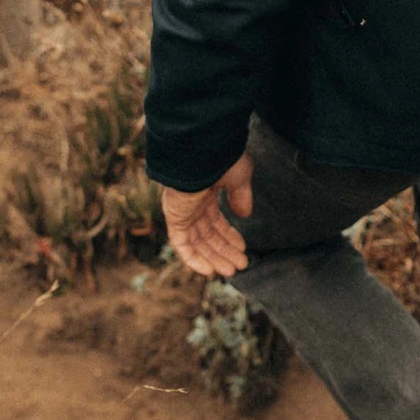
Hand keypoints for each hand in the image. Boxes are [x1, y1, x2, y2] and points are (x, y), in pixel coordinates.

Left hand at [162, 151, 253, 277]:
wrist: (203, 149)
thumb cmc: (223, 158)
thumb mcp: (239, 178)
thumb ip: (241, 197)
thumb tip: (244, 215)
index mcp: (206, 190)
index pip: (215, 219)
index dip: (229, 235)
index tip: (242, 247)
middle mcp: (192, 203)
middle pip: (207, 234)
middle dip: (224, 250)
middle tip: (240, 265)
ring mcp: (182, 210)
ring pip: (197, 242)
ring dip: (213, 258)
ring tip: (231, 271)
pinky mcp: (174, 217)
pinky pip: (181, 244)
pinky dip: (193, 259)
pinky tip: (209, 270)